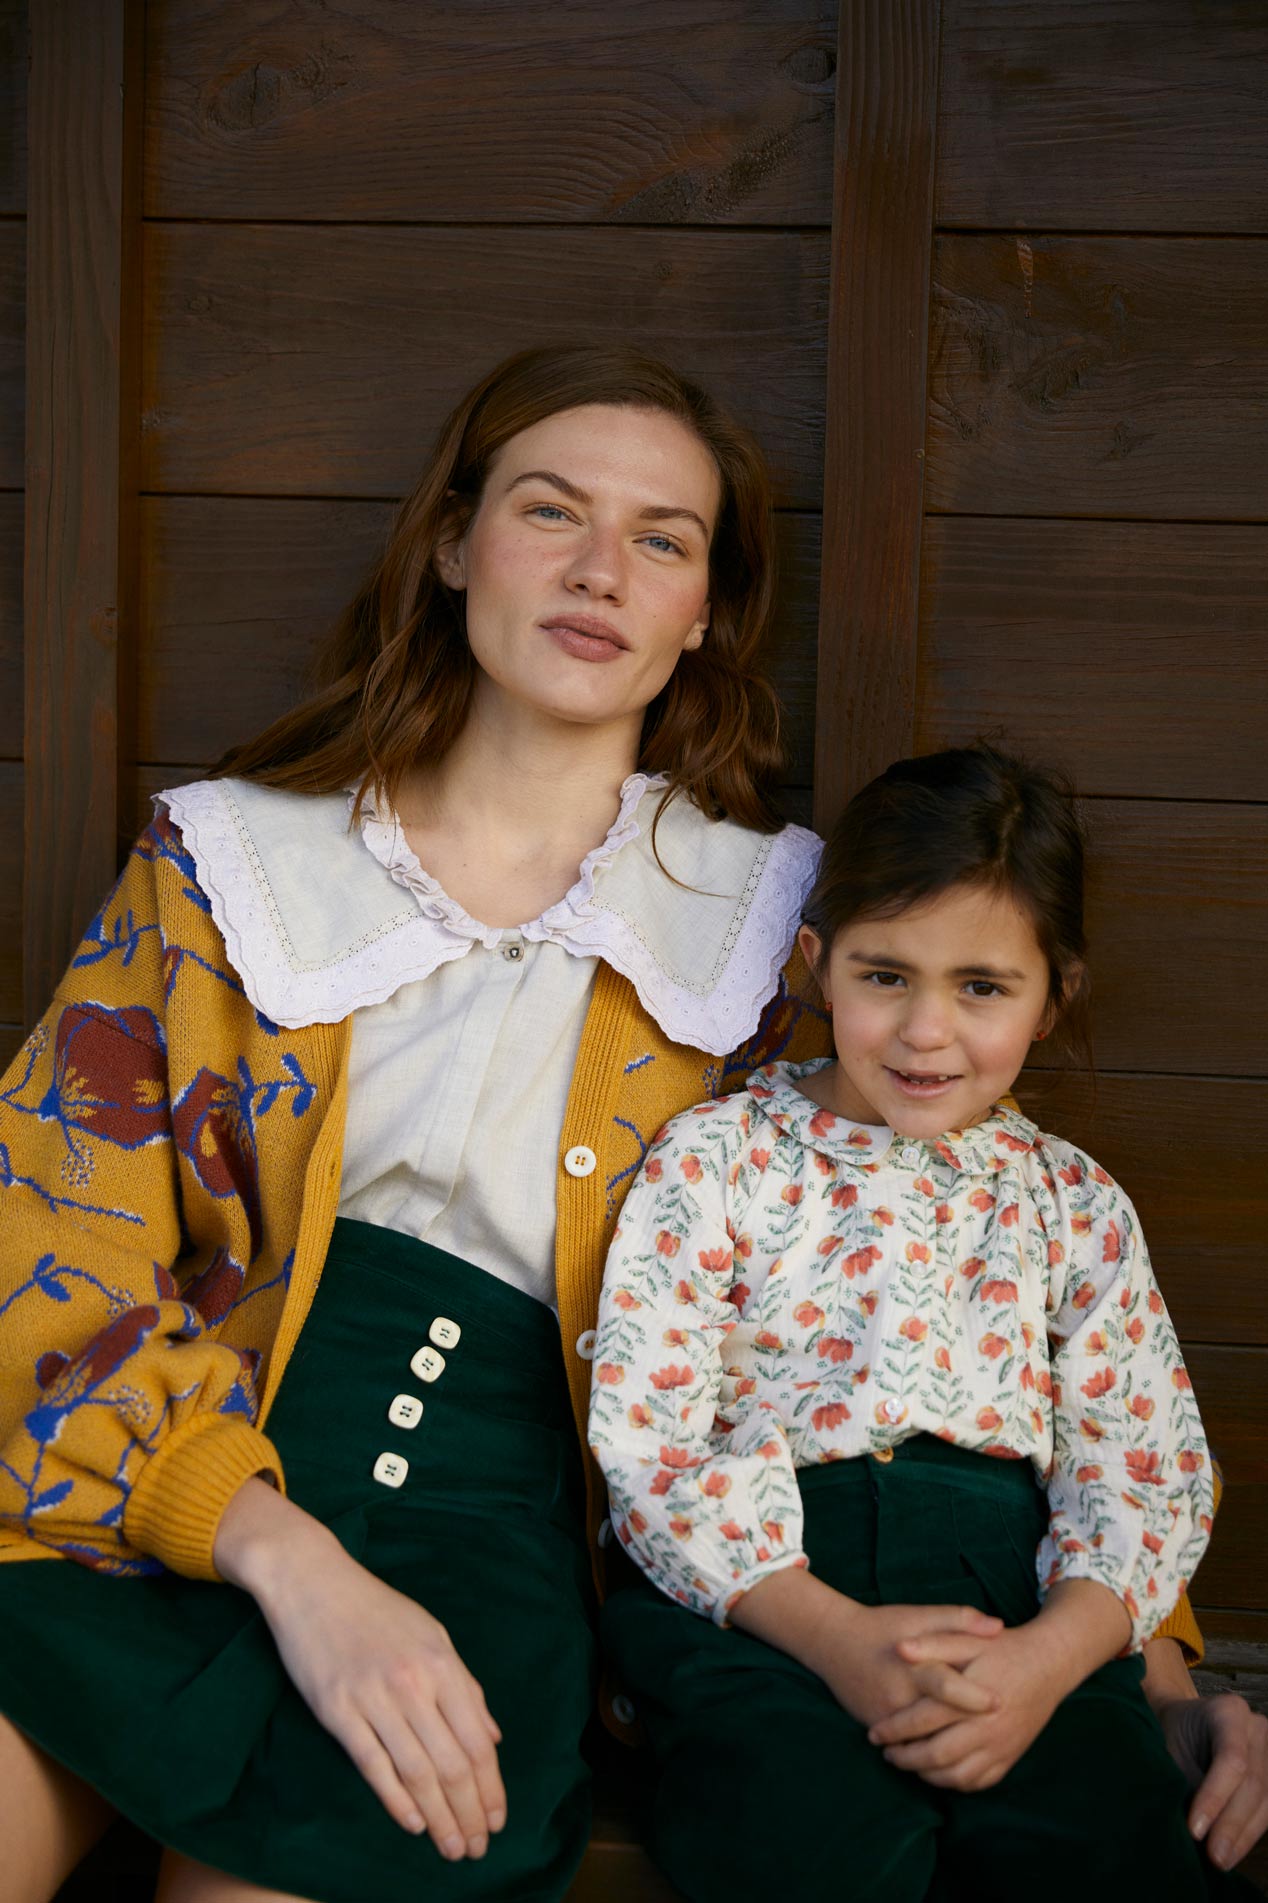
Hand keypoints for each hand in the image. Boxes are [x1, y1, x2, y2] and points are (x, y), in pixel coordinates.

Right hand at [214, 1477, 504, 1857]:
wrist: (314, 1582)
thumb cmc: (377, 1610)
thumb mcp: (432, 1635)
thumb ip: (464, 1687)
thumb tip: (492, 1735)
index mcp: (442, 1663)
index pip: (477, 1740)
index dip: (491, 1787)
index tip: (497, 1819)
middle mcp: (414, 1683)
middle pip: (451, 1764)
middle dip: (470, 1812)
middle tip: (477, 1849)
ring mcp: (374, 1698)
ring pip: (417, 1772)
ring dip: (439, 1817)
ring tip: (452, 1847)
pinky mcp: (337, 1710)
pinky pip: (373, 1765)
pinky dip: (396, 1800)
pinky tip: (413, 1823)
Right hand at [729, 1568, 1002, 1729]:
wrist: (834, 1642)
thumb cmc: (884, 1625)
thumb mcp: (919, 1615)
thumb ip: (959, 1619)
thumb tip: (999, 1626)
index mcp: (912, 1665)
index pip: (946, 1685)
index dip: (973, 1696)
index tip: (1000, 1702)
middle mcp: (899, 1695)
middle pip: (937, 1722)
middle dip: (970, 1732)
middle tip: (999, 1734)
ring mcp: (886, 1716)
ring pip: (922, 1743)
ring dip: (952, 1751)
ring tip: (982, 1753)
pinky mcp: (877, 1727)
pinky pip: (907, 1749)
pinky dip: (930, 1756)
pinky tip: (954, 1758)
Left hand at [869, 1619, 1063, 1789]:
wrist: (1050, 1663)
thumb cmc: (1004, 1648)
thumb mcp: (968, 1638)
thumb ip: (932, 1644)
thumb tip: (899, 1648)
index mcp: (971, 1699)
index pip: (923, 1720)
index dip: (894, 1729)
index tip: (873, 1733)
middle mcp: (987, 1728)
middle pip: (937, 1755)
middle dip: (906, 1758)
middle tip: (886, 1754)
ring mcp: (1002, 1746)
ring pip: (957, 1776)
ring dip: (928, 1775)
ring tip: (909, 1764)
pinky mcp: (1012, 1756)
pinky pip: (980, 1781)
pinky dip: (956, 1783)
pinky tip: (940, 1772)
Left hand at [1157, 1693, 1267, 1872]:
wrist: (1181, 1723)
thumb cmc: (1171, 1735)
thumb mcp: (1170, 1749)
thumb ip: (1186, 1781)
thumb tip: (1197, 1830)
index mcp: (1229, 1711)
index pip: (1231, 1760)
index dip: (1215, 1798)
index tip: (1194, 1830)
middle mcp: (1258, 1728)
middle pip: (1254, 1784)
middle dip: (1232, 1825)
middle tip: (1214, 1857)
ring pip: (1266, 1802)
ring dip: (1243, 1836)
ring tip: (1222, 1861)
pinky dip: (1250, 1833)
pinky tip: (1233, 1851)